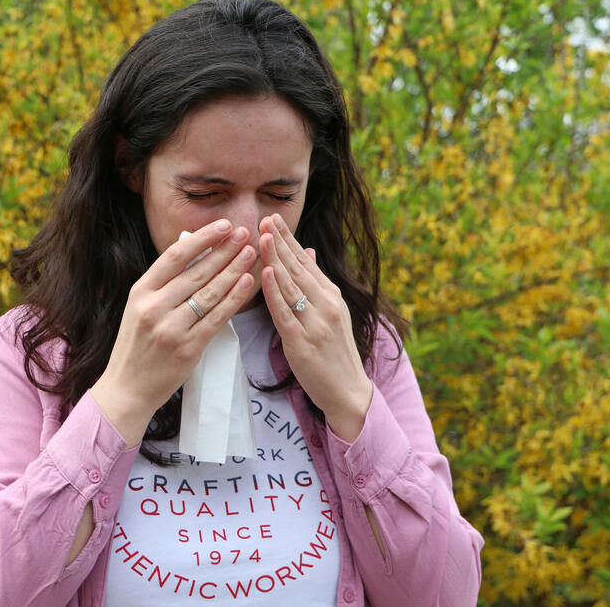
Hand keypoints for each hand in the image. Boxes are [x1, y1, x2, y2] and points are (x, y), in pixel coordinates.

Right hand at [91, 219, 257, 445]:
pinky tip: (247, 282)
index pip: (175, 256)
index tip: (224, 226)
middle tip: (246, 233)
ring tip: (251, 253)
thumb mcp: (139, 306)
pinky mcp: (188, 348)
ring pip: (210, 292)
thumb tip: (191, 249)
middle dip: (225, 250)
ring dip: (234, 270)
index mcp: (140, 292)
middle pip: (197, 272)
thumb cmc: (136, 345)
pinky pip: (216, 318)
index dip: (203, 238)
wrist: (127, 388)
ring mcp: (171, 328)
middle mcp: (154, 307)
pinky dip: (234, 298)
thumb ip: (163, 283)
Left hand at [258, 213, 372, 441]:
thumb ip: (316, 283)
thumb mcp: (330, 311)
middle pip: (297, 268)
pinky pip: (285, 312)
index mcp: (330, 295)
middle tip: (263, 218)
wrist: (347, 390)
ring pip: (290, 285)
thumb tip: (308, 252)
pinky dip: (275, 292)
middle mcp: (326, 304)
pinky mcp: (302, 341)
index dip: (287, 239)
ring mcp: (315, 322)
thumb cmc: (333, 351)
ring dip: (275, 259)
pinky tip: (265, 274)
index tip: (272, 218)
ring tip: (262, 237)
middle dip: (278, 242)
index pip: (305, 261)